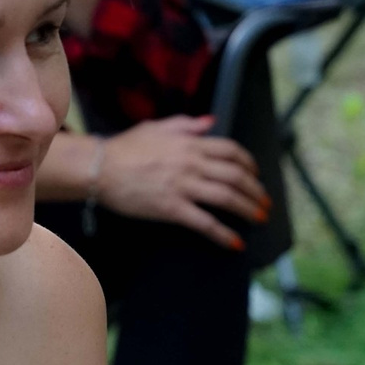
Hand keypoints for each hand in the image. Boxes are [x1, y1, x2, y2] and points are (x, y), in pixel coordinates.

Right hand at [96, 116, 268, 250]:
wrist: (100, 168)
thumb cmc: (124, 148)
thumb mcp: (157, 127)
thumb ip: (187, 124)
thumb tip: (210, 122)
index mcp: (190, 144)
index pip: (231, 151)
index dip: (250, 164)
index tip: (256, 175)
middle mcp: (192, 164)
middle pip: (236, 176)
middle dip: (256, 191)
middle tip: (264, 202)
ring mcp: (183, 186)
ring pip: (227, 198)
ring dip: (248, 210)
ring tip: (259, 219)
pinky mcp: (172, 208)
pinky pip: (205, 223)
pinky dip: (223, 234)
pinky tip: (235, 243)